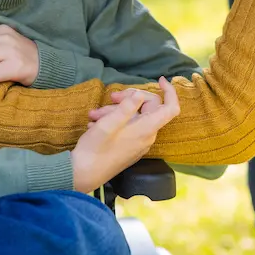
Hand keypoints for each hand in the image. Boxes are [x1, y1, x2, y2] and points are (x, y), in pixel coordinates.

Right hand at [71, 77, 179, 192]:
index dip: (169, 91)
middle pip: (149, 108)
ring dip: (115, 110)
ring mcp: (139, 143)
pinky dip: (114, 120)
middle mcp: (147, 136)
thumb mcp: (108, 123)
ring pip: (134, 116)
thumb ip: (126, 107)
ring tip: (94, 114)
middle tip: (110, 96)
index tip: (159, 79)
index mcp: (146, 129)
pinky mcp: (129, 147)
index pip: (170, 108)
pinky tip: (95, 123)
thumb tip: (140, 94)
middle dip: (129, 98)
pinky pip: (128, 127)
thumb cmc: (95, 149)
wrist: (84, 175)